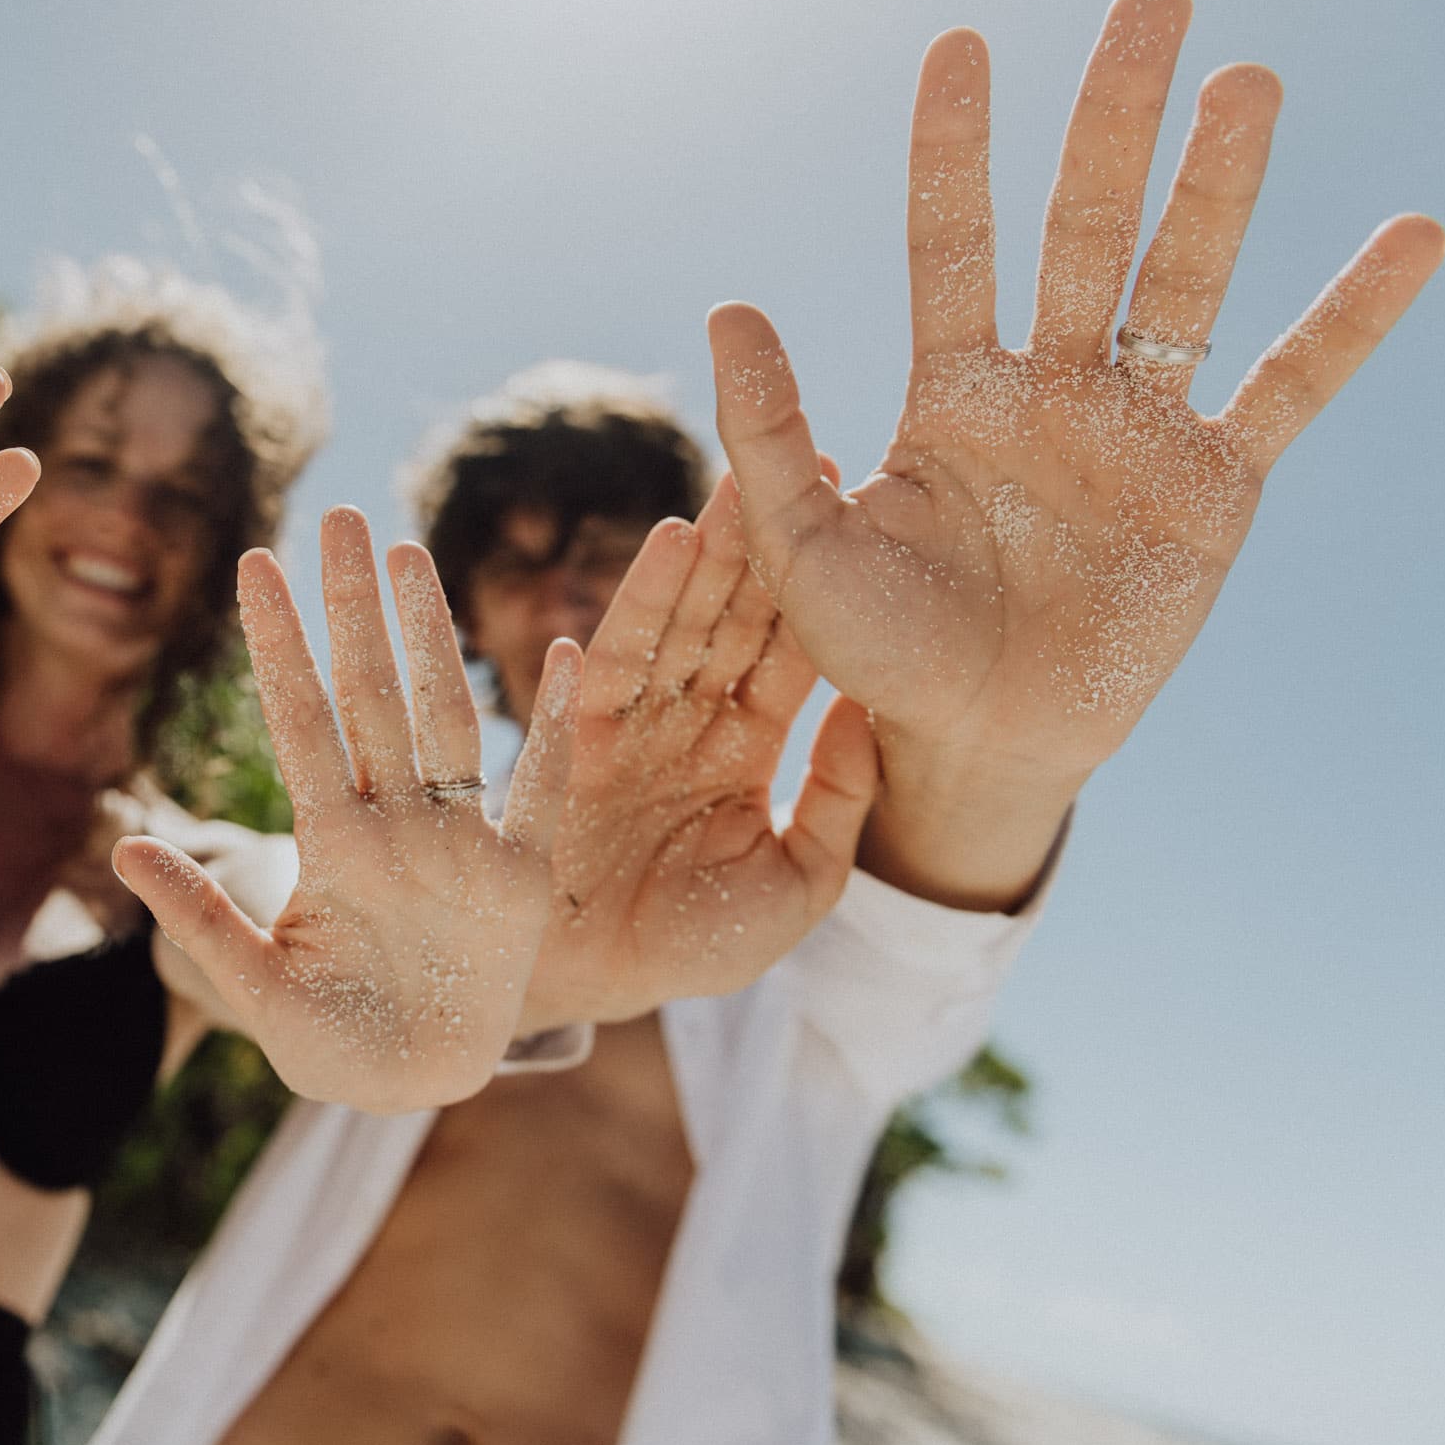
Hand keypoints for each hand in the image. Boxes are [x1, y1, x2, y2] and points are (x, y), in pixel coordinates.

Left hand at [112, 508, 564, 1112]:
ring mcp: (460, 845)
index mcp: (332, 847)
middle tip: (338, 514)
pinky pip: (543, 790)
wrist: (409, 1088)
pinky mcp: (522, 881)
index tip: (253, 562)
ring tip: (408, 552)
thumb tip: (123, 849)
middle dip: (353, 608)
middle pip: (372, 696)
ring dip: (429, 636)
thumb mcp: (255, 992)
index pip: (299, 723)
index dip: (279, 645)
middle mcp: (396, 827)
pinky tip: (568, 652)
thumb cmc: (329, 1044)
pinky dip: (555, 727)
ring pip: (444, 718)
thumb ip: (203, 922)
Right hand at [521, 478, 879, 1029]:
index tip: (862, 521)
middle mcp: (687, 720)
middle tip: (811, 463)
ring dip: (712, 554)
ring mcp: (631, 722)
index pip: (789, 655)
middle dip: (770, 545)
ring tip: (746, 485)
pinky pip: (615, 657)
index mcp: (743, 748)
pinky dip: (640, 601)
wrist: (592, 981)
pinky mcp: (578, 732)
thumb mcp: (797, 886)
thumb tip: (866, 716)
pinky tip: (669, 545)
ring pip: (681, 620)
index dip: (824, 593)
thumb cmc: (692, 945)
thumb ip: (839, 807)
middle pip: (735, 617)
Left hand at [709, 0, 1443, 899]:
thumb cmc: (879, 653)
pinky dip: (1350, 319)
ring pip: (1183, 280)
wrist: (976, 746)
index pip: (953, 241)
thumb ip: (770, 434)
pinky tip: (1413, 236)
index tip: (962, 46)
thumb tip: (727, 306)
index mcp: (950, 392)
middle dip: (1112, 120)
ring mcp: (1135, 429)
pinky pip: (1289, 387)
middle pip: (1086, 227)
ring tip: (1245, 81)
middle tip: (1149, 1)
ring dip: (1219, 183)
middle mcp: (1048, 387)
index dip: (956, 148)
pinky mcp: (1211, 487)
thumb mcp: (803, 549)